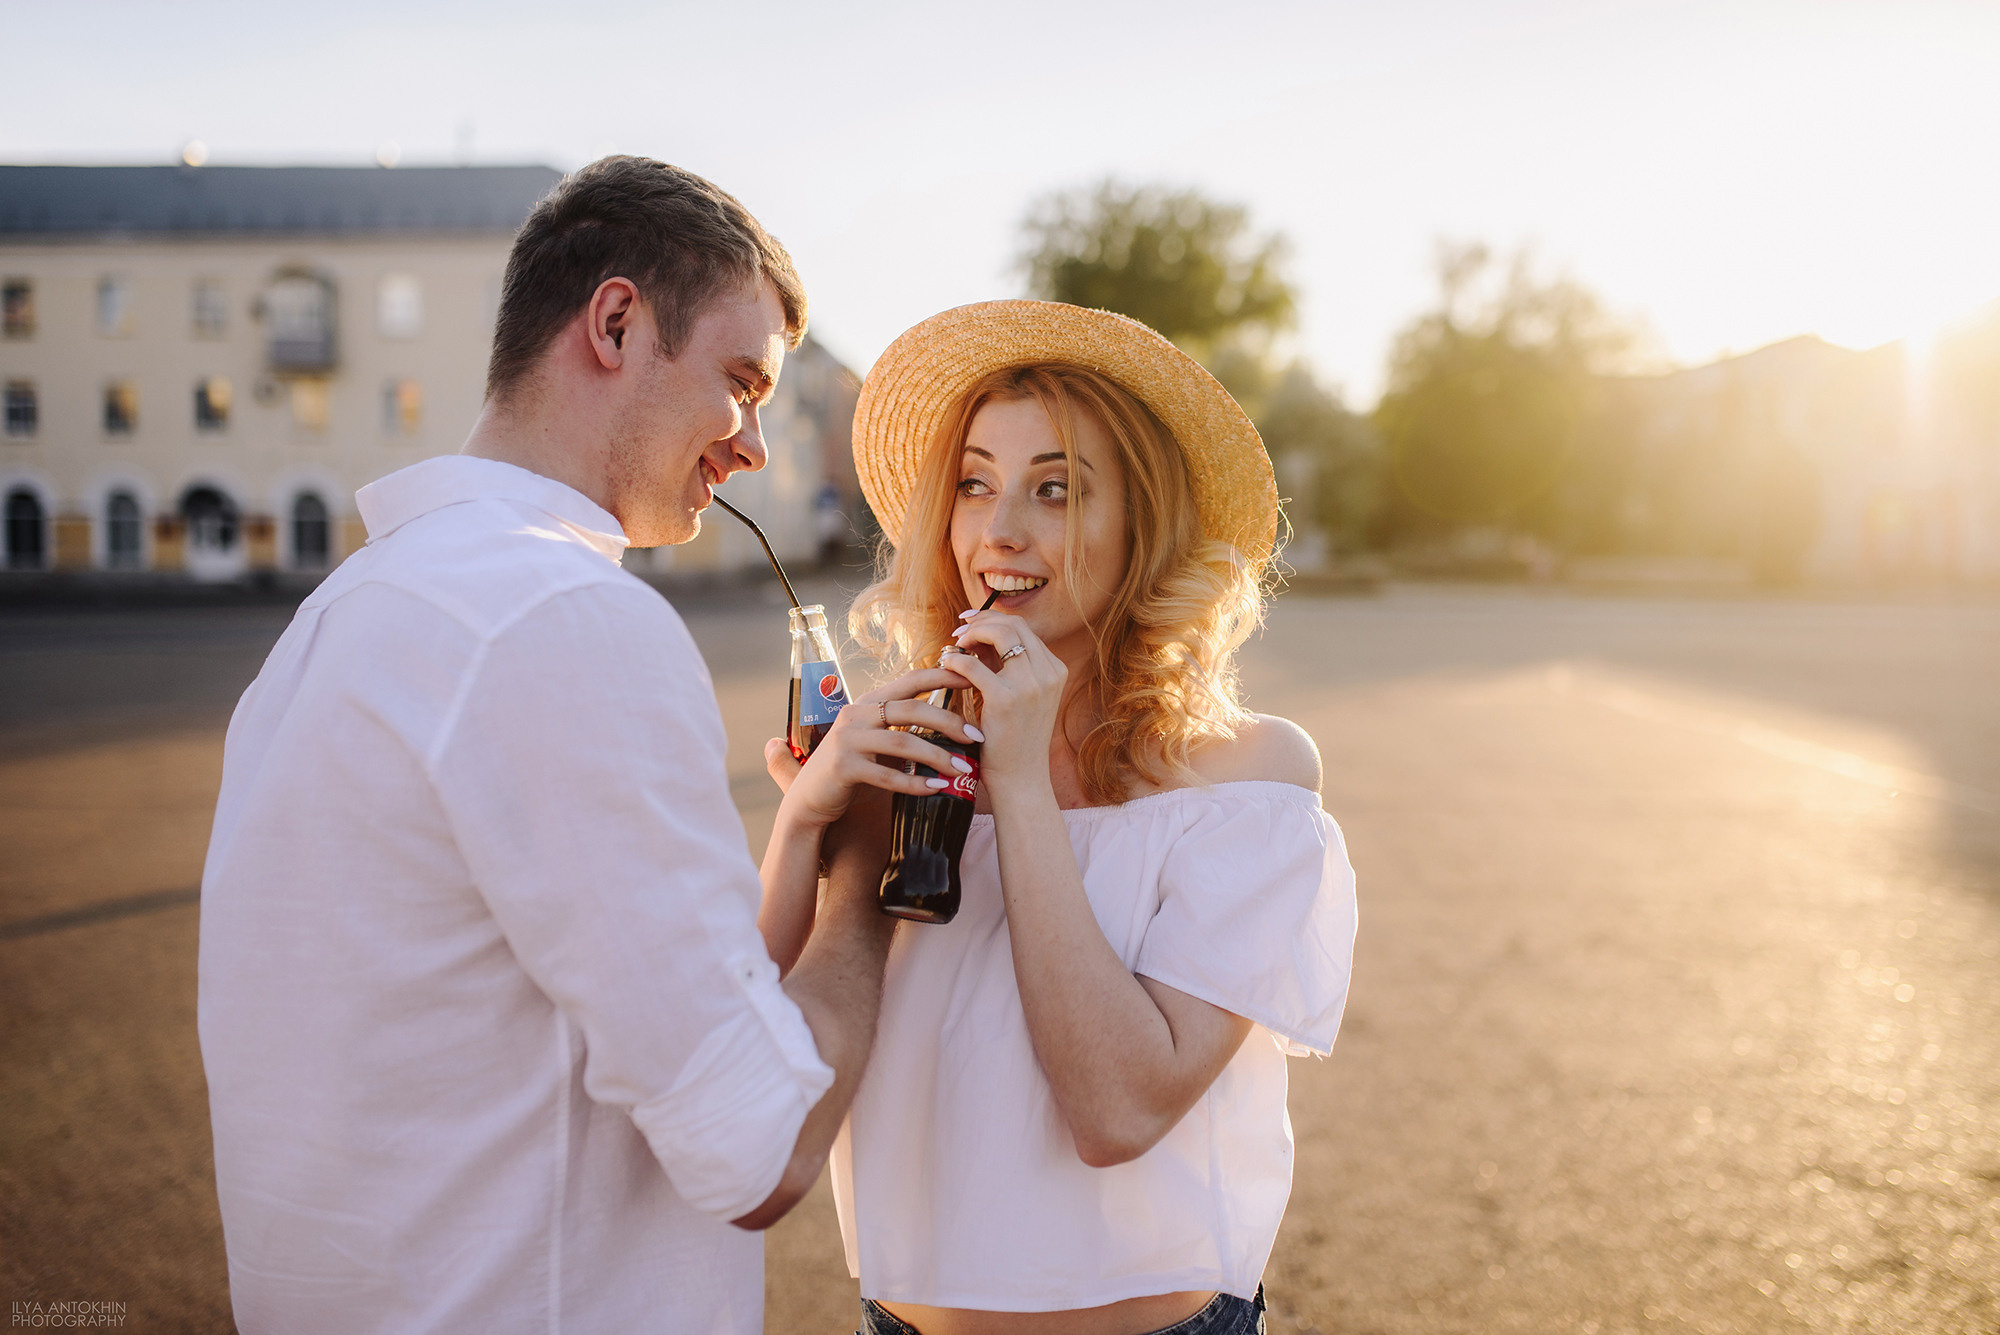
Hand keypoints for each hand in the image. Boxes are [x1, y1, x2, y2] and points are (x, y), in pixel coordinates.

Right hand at [768, 667, 982, 832]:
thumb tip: (952, 725)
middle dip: (948, 722)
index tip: (974, 679)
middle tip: (976, 737)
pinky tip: (937, 789)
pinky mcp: (843, 767)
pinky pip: (887, 775)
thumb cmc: (852, 770)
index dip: (943, 676)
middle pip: (911, 709)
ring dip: (938, 756)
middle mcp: (855, 714)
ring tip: (963, 770)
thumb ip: (901, 728)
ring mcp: (847, 739)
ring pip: (903, 742)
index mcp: (868, 702)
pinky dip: (915, 782)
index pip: (910, 680)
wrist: (810, 800)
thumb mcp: (875, 741)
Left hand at [943, 610, 1065, 795]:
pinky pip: (973, 665)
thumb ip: (1005, 666)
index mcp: (1055, 669)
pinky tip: (945, 663)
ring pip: (998, 634)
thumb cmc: (1015, 738)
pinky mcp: (1006, 699)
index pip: (1023, 627)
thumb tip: (977, 636)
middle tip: (958, 631)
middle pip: (1013, 624)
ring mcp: (1030, 685)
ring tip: (954, 646)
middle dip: (981, 621)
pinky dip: (956, 659)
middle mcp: (1048, 673)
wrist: (1021, 777)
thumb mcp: (1021, 695)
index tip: (971, 623)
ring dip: (970, 635)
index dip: (993, 620)